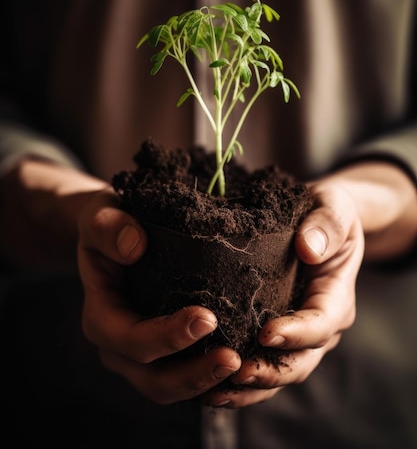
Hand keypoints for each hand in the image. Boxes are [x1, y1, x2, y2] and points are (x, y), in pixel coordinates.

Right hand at [0, 158, 241, 403]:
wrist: (112, 235)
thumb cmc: (109, 221)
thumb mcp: (100, 213)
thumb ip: (109, 226)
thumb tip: (134, 246)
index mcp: (100, 316)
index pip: (130, 339)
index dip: (167, 336)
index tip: (207, 318)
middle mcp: (117, 347)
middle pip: (153, 380)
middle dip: (193, 375)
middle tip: (234, 358)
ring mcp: (139, 358)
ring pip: (172, 389)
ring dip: (207, 384)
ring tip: (244, 366)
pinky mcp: (163, 358)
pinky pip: (187, 381)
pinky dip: (212, 383)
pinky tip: (244, 371)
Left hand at [201, 160, 416, 408]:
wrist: (320, 220)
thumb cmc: (327, 211)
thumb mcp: (334, 206)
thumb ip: (326, 223)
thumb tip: (309, 248)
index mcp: (335, 296)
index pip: (321, 323)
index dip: (296, 333)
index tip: (267, 333)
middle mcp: (319, 324)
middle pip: (299, 361)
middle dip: (269, 372)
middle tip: (236, 371)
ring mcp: (297, 334)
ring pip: (278, 373)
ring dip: (250, 386)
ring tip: (215, 391)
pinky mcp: (273, 335)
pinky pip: (260, 365)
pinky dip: (238, 381)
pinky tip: (208, 386)